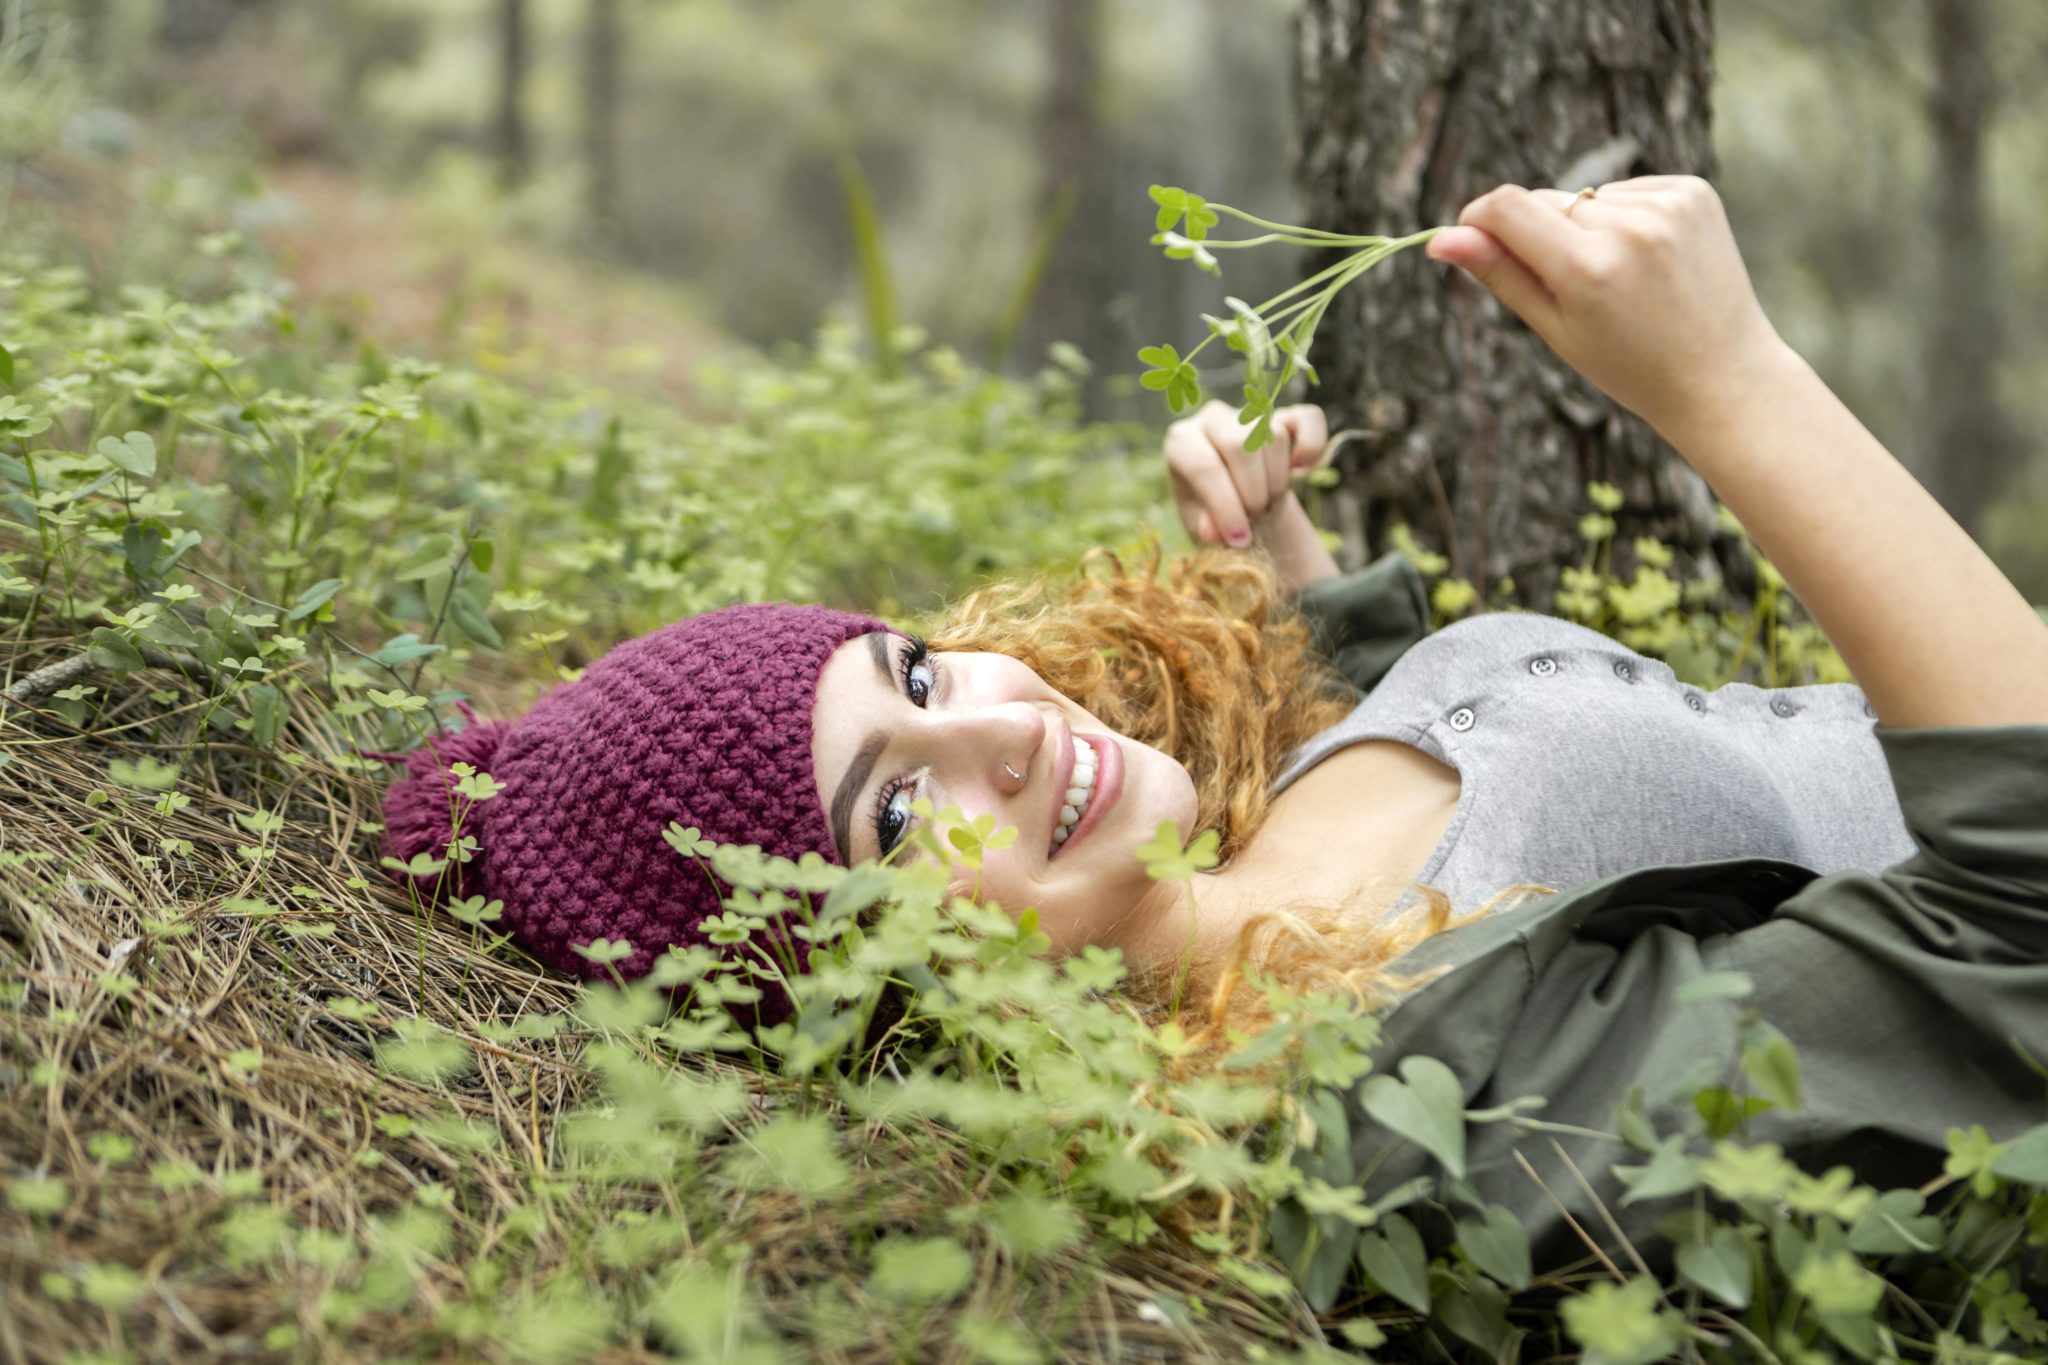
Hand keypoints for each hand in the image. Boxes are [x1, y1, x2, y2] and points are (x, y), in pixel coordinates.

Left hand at [1164, 400, 1327, 547]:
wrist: (1242, 507)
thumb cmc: (1213, 518)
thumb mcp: (1202, 529)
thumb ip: (1206, 528)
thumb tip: (1213, 532)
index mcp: (1181, 442)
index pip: (1204, 466)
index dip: (1225, 506)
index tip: (1240, 539)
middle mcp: (1213, 418)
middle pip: (1241, 446)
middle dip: (1254, 494)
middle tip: (1255, 520)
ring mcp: (1251, 414)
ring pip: (1275, 438)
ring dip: (1277, 483)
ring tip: (1267, 506)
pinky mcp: (1287, 415)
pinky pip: (1309, 419)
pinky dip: (1312, 447)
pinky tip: (1300, 472)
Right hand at [1425, 176, 1789, 439]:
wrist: (1723, 376)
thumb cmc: (1630, 367)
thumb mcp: (1554, 329)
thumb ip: (1499, 274)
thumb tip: (1442, 240)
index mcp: (1587, 269)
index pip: (1506, 208)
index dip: (1480, 220)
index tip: (1473, 240)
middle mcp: (1628, 228)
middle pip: (1544, 202)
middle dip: (1538, 235)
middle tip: (1571, 289)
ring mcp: (1667, 205)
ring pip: (1586, 197)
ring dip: (1585, 227)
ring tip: (1619, 280)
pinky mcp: (1693, 192)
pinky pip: (1628, 192)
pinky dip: (1625, 218)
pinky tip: (1647, 261)